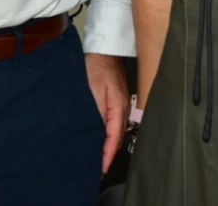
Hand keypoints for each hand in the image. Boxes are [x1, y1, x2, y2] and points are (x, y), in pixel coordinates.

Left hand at [85, 52, 129, 173]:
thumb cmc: (97, 67)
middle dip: (108, 154)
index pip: (113, 139)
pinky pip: (114, 123)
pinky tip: (101, 137)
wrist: (104, 49)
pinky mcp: (117, 101)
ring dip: (108, 145)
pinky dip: (108, 134)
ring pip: (115, 131)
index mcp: (118, 109)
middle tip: (97, 169)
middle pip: (116, 138)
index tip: (100, 169)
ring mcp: (122, 105)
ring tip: (98, 158)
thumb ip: (98, 114)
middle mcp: (123, 109)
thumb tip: (98, 134)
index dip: (107, 156)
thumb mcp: (94, 91)